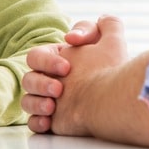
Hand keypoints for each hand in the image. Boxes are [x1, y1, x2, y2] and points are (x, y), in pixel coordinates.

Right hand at [22, 16, 128, 135]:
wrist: (120, 100)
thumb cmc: (114, 71)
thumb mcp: (114, 44)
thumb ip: (108, 25)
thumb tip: (90, 26)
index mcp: (56, 60)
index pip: (36, 57)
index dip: (47, 62)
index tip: (67, 68)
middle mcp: (49, 80)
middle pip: (28, 79)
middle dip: (41, 83)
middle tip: (59, 89)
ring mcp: (49, 100)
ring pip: (27, 101)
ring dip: (36, 103)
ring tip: (52, 108)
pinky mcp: (52, 122)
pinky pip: (34, 123)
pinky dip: (37, 122)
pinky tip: (48, 122)